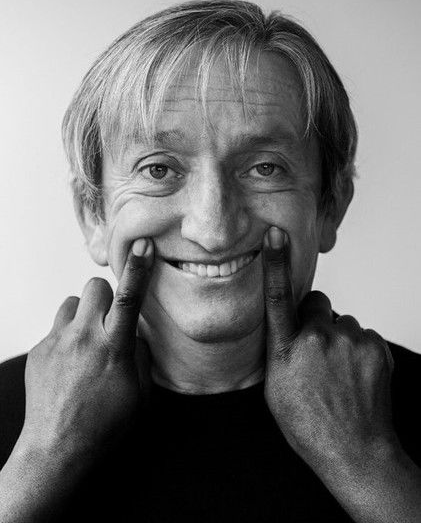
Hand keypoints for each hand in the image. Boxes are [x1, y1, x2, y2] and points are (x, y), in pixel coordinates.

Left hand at [18, 238, 153, 467]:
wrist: (56, 449)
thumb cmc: (104, 426)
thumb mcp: (139, 395)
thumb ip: (139, 356)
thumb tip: (134, 334)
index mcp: (113, 349)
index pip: (128, 299)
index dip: (137, 269)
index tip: (143, 246)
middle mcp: (83, 338)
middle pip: (94, 287)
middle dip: (106, 296)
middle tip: (110, 320)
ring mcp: (57, 342)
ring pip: (72, 302)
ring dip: (83, 314)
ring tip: (87, 341)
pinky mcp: (38, 349)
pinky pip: (56, 328)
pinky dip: (67, 337)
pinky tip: (70, 364)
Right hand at [262, 226, 398, 475]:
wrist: (356, 451)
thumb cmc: (309, 424)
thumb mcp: (275, 387)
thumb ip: (279, 348)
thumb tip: (287, 325)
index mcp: (286, 350)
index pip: (277, 297)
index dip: (275, 263)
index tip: (276, 235)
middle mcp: (318, 339)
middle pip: (318, 304)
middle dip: (316, 319)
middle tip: (316, 351)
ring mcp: (351, 341)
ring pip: (342, 322)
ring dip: (340, 337)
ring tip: (338, 371)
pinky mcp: (376, 346)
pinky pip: (363, 334)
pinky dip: (359, 349)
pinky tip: (356, 375)